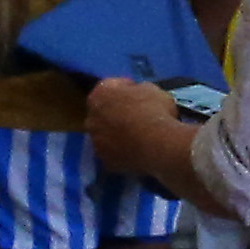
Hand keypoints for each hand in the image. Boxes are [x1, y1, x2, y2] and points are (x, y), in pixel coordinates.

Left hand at [83, 76, 196, 190]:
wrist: (158, 144)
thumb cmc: (155, 110)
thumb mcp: (152, 89)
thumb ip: (138, 90)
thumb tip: (136, 94)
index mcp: (100, 95)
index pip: (109, 86)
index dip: (124, 88)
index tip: (137, 92)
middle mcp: (91, 118)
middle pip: (102, 113)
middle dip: (115, 113)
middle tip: (135, 116)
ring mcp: (96, 142)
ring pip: (105, 136)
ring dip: (117, 134)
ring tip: (137, 137)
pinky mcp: (106, 162)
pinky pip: (114, 154)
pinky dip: (123, 152)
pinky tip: (138, 151)